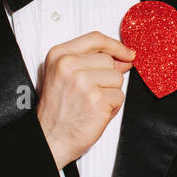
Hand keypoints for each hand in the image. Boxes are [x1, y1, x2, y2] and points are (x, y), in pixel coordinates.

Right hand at [36, 31, 134, 168]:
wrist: (50, 138)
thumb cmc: (57, 111)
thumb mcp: (63, 75)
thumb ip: (90, 61)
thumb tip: (123, 57)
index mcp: (59, 55)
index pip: (96, 38)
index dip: (115, 45)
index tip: (126, 53)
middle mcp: (69, 65)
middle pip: (109, 60)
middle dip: (108, 77)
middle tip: (91, 93)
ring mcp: (83, 81)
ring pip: (117, 78)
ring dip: (110, 93)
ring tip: (91, 103)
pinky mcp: (97, 99)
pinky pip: (119, 97)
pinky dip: (112, 107)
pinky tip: (96, 112)